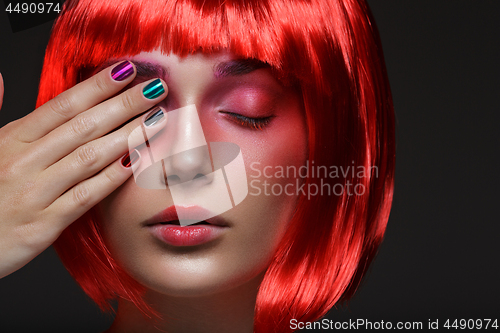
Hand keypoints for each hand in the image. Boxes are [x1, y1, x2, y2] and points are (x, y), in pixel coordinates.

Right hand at [0, 61, 167, 277]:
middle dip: (124, 104)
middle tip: (156, 89)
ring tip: (156, 119)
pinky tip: (136, 161)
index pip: (63, 105)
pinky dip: (112, 177)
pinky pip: (85, 195)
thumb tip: (3, 78)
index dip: (98, 86)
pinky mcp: (44, 223)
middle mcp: (24, 161)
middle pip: (83, 125)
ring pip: (89, 156)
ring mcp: (35, 192)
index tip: (128, 71)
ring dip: (127, 135)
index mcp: (12, 139)